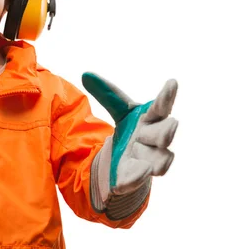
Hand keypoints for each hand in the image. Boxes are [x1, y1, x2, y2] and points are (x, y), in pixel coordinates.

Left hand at [83, 72, 178, 217]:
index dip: (167, 95)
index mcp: (152, 119)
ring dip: (159, 161)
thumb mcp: (121, 111)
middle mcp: (156, 139)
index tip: (172, 82)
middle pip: (164, 134)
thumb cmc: (134, 131)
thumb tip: (85, 74)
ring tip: (156, 165)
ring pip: (161, 160)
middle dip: (166, 131)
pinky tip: (121, 183)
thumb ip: (107, 94)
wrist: (130, 161)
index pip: (162, 106)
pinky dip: (132, 180)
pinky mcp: (137, 176)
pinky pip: (137, 179)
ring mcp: (150, 159)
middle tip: (170, 126)